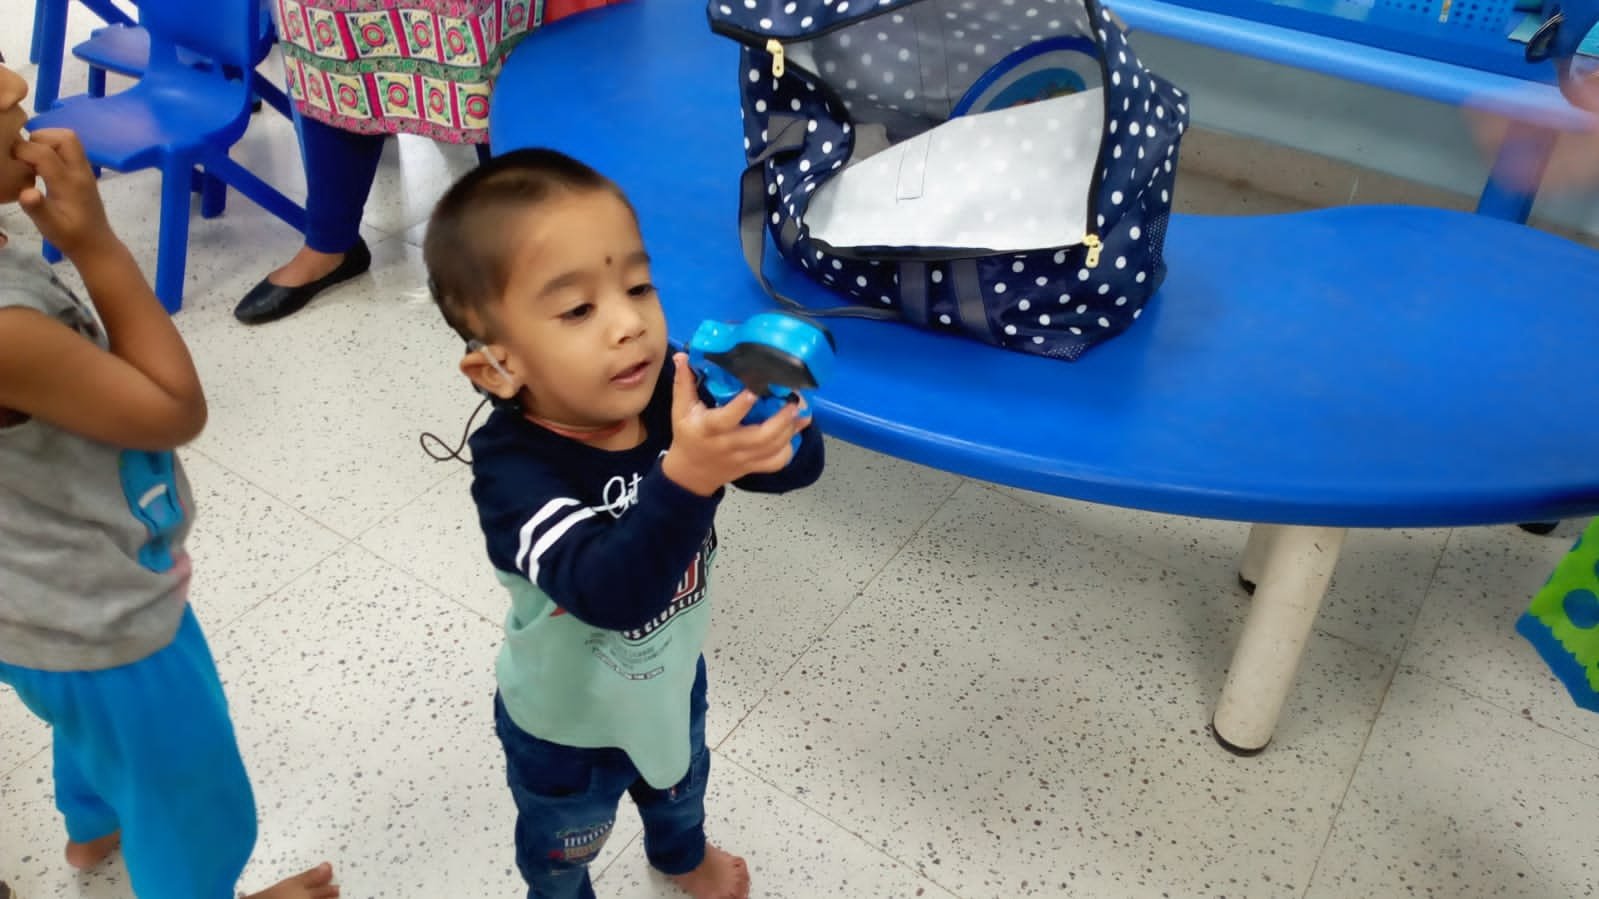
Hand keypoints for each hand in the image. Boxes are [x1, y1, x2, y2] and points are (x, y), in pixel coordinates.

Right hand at [12, 129, 117, 259]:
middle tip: (22, 154)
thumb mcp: (50, 227)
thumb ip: (37, 208)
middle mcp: (80, 172)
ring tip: (29, 159)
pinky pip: (70, 150)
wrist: (96, 245)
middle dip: (39, 138)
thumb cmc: (71, 237)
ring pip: (69, 140)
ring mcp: (85, 171)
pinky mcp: (84, 173)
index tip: (7, 159)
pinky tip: (40, 166)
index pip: (44, 153)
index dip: (22, 150)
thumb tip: (26, 192)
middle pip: (65, 137)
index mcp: (70, 183)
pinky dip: (53, 148)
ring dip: (46, 141)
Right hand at [661, 353, 810, 495]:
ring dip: (790, 431)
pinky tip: (794, 432)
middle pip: (760, 437)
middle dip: (781, 420)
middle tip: (794, 402)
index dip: (741, 406)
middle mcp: (728, 445)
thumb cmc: (688, 436)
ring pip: (772, 450)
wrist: (691, 473)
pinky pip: (775, 463)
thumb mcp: (680, 409)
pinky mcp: (752, 467)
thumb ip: (683, 383)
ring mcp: (743, 458)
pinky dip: (788, 449)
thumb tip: (682, 355)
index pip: (726, 419)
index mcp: (709, 429)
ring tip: (801, 413)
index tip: (754, 391)